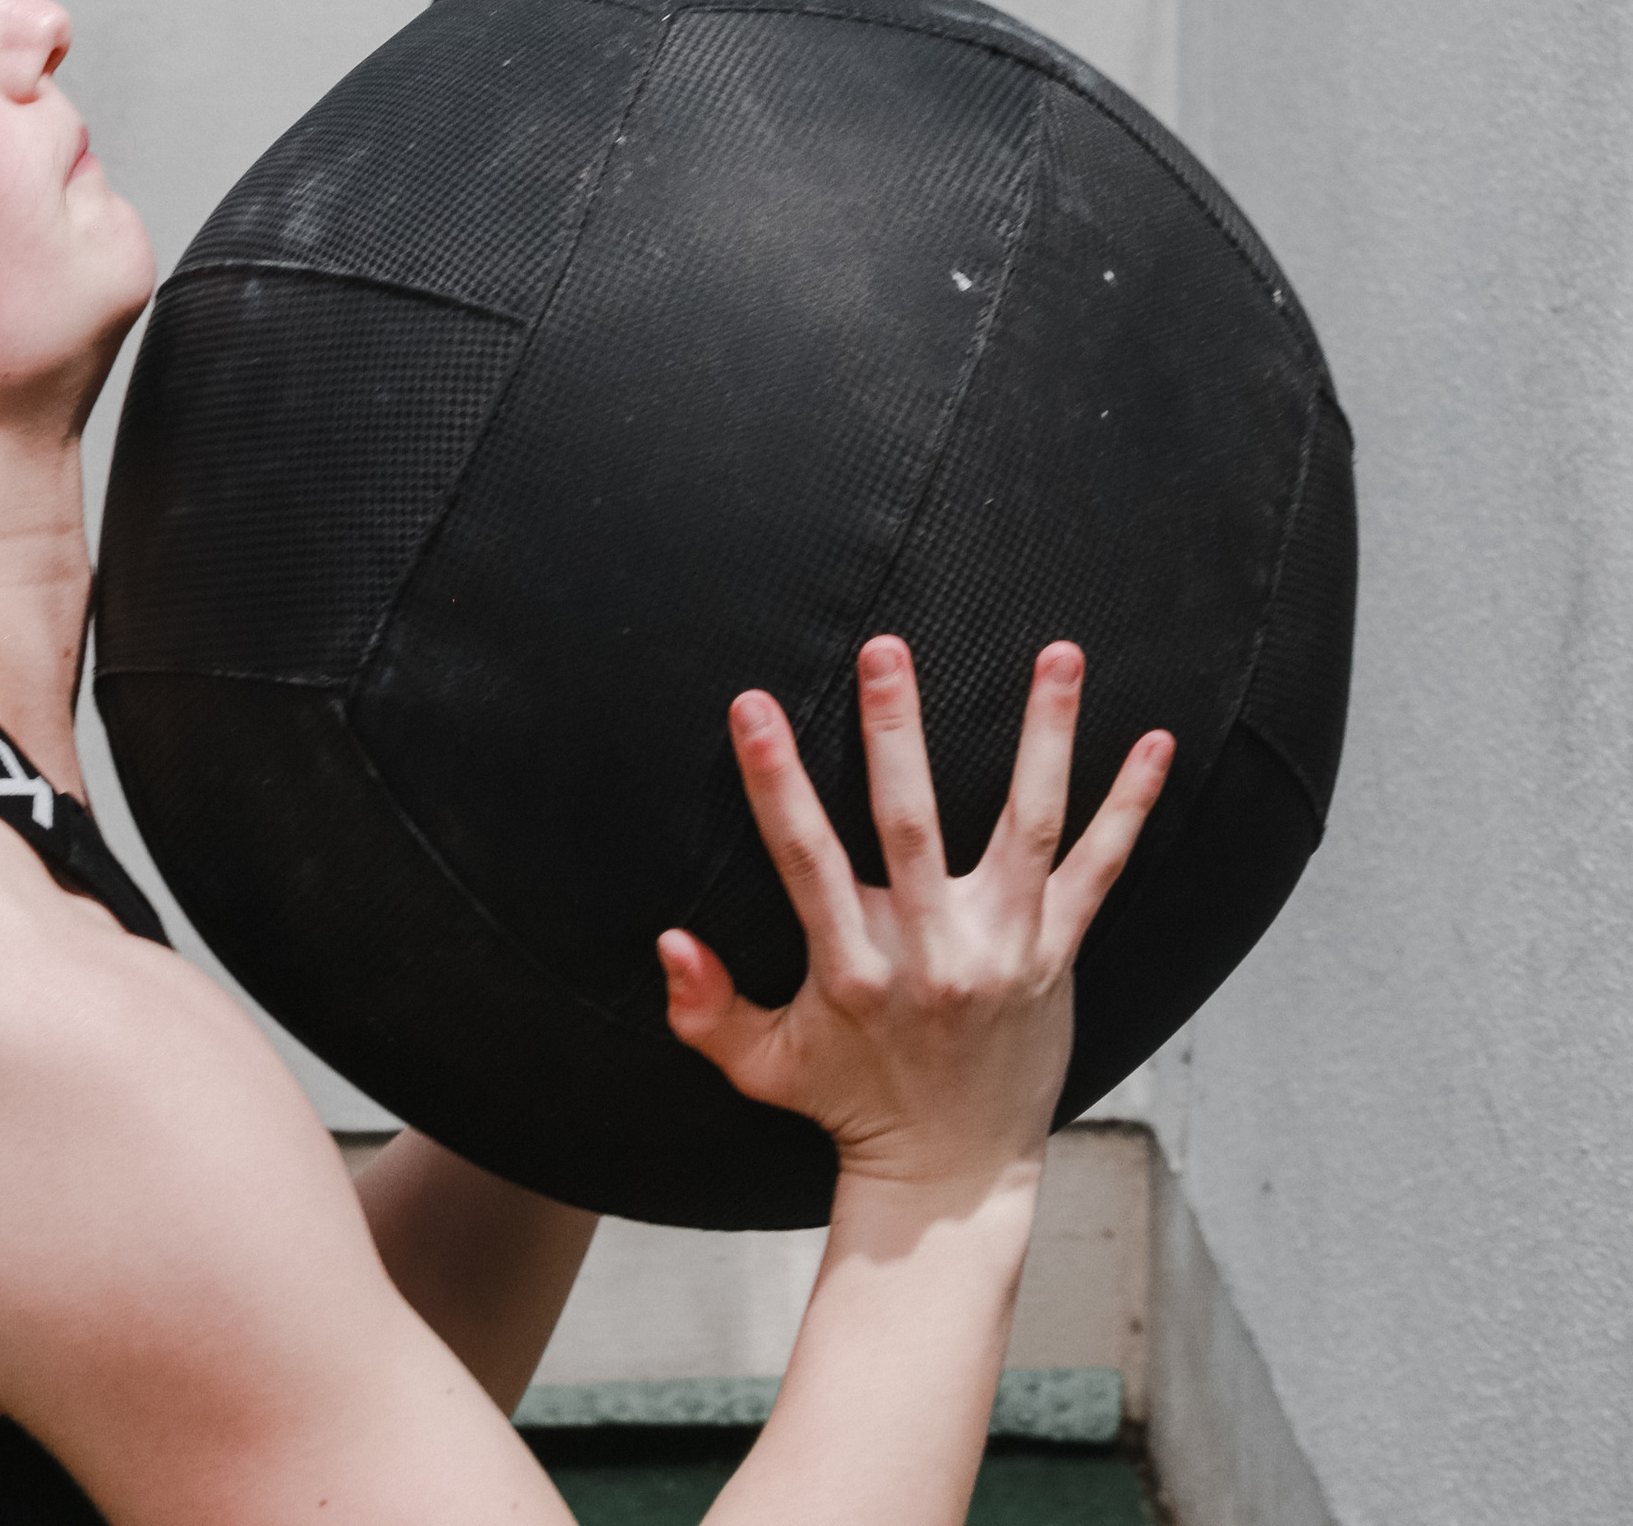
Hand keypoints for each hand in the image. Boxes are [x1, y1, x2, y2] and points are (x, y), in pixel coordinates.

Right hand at [659, 638, 1170, 1200]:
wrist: (953, 1173)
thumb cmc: (851, 1105)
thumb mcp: (762, 1065)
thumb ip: (705, 1008)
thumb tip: (668, 942)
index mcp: (852, 969)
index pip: (806, 858)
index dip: (776, 781)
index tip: (752, 706)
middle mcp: (932, 953)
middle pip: (912, 827)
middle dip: (896, 734)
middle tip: (885, 650)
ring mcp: (1003, 950)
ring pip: (1027, 828)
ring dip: (1044, 737)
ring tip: (1059, 655)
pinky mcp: (1055, 956)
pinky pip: (1099, 872)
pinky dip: (1130, 808)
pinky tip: (1156, 745)